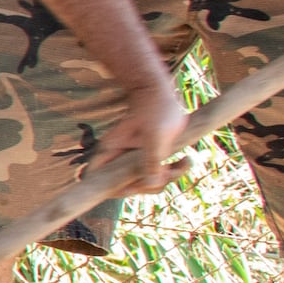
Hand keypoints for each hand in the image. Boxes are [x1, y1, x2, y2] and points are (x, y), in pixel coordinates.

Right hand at [95, 61, 187, 195]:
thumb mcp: (155, 134)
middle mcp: (117, 160)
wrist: (161, 93)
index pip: (98, 181)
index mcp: (108, 153)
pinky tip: (185, 159)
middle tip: (171, 169)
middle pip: (126, 187)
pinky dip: (173, 171)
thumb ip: (151, 159)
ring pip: (145, 183)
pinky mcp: (147, 158)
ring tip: (184, 161)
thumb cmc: (155, 108)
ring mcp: (132, 160)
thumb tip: (150, 184)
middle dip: (151, 184)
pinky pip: (157, 174)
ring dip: (168, 177)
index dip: (114, 190)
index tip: (139, 185)